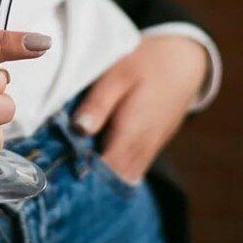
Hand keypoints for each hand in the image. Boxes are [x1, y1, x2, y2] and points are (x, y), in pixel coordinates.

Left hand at [72, 35, 208, 184]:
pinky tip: (93, 157)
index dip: (79, 175)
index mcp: (131, 132)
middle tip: (58, 170)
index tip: (56, 169)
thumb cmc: (147, 62)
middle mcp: (142, 149)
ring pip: (122, 178)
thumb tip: (78, 130)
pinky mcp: (150, 148)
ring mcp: (148, 151)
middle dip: (86, 180)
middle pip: (111, 180)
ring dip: (100, 176)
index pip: (104, 171)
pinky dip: (113, 169)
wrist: (185, 62)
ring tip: (72, 165)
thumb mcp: (118, 74)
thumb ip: (99, 103)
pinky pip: (131, 169)